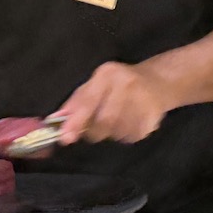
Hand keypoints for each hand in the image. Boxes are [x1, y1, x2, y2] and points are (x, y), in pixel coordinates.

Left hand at [55, 61, 173, 145]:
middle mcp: (126, 83)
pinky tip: (130, 123)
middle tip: (95, 129)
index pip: (88, 101)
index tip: (65, 138)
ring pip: (119, 131)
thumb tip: (55, 120)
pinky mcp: (155, 114)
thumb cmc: (119, 84)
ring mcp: (143, 98)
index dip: (75, 121)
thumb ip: (75, 103)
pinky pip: (133, 136)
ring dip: (112, 134)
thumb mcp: (95, 85)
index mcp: (107, 74)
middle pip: (104, 121)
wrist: (156, 81)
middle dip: (95, 131)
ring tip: (116, 122)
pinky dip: (127, 135)